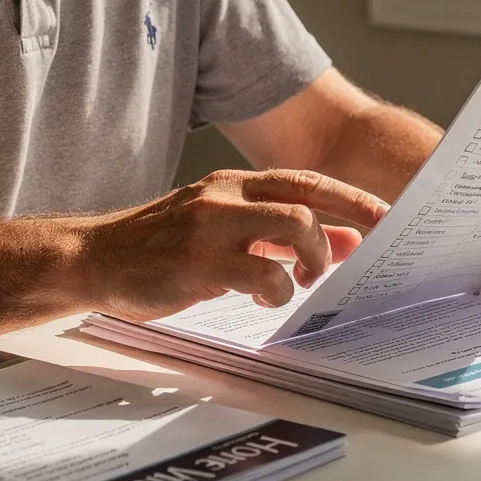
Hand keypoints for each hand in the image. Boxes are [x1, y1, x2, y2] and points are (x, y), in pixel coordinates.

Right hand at [83, 169, 387, 319]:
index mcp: (232, 184)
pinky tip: (265, 299)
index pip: (306, 181)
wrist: (94, 258)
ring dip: (312, 257)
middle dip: (345, 226)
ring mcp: (211, 226)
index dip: (351, 198)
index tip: (386, 217)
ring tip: (304, 281)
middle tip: (361, 256)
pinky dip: (276, 289)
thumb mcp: (219, 231)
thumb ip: (273, 235)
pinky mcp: (197, 262)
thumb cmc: (160, 250)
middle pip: (307, 198)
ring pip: (293, 226)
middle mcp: (225, 196)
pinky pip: (260, 273)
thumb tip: (337, 242)